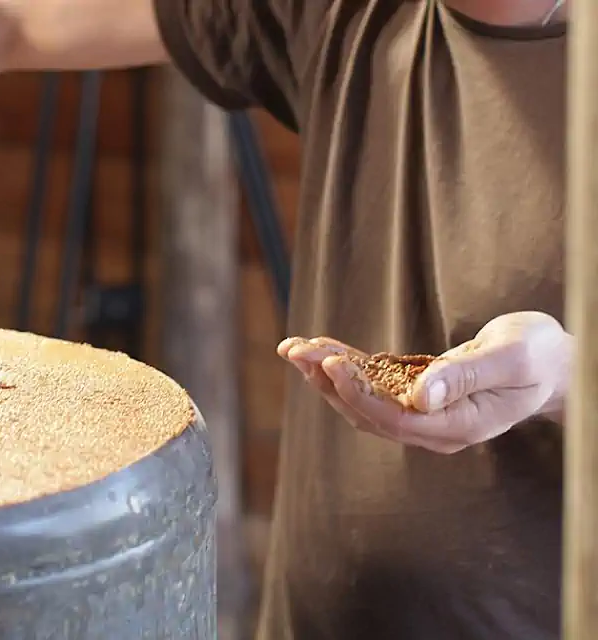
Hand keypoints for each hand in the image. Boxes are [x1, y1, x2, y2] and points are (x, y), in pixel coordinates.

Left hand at [277, 311, 573, 453]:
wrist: (553, 363)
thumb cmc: (539, 356)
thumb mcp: (511, 359)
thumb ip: (467, 376)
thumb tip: (421, 395)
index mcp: (459, 426)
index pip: (393, 418)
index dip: (357, 392)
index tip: (328, 362)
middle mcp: (435, 429)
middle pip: (368, 411)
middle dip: (328, 381)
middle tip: (295, 350)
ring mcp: (424, 416)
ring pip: (363, 400)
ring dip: (325, 375)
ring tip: (293, 348)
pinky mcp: (416, 397)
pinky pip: (372, 386)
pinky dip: (343, 368)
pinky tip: (317, 350)